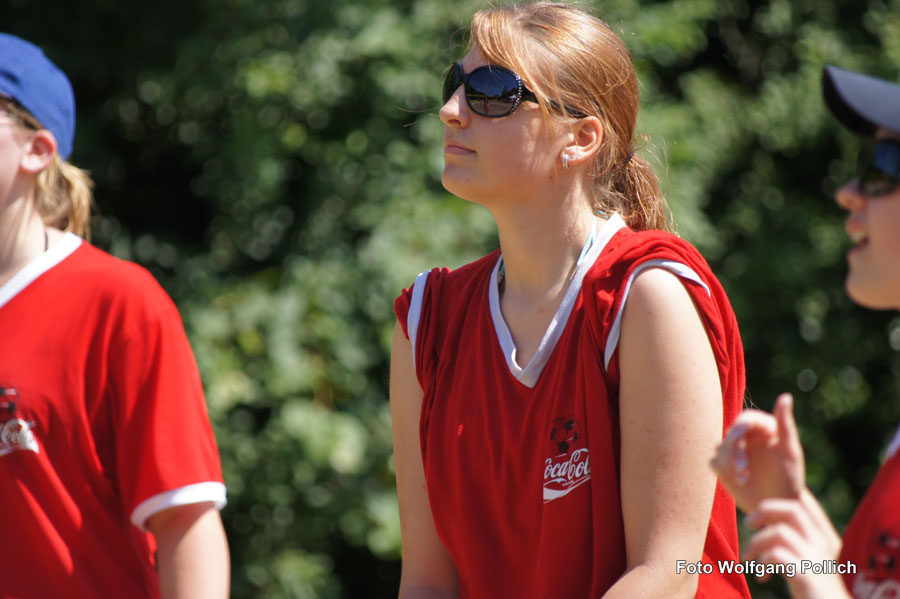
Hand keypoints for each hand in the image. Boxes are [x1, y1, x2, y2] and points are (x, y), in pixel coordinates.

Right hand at [711, 393, 805, 512]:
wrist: (778, 504)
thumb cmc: (789, 478)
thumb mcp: (789, 451)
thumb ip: (785, 424)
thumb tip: (786, 396)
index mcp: (763, 427)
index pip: (746, 419)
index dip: (739, 427)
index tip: (737, 438)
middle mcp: (747, 436)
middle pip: (730, 434)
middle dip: (733, 451)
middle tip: (742, 470)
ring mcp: (734, 451)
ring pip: (720, 448)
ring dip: (728, 463)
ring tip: (744, 479)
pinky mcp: (724, 465)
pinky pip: (714, 462)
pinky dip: (722, 470)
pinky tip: (738, 481)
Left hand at [742, 490, 846, 598]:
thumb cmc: (813, 590)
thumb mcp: (804, 561)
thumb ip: (791, 542)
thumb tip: (765, 524)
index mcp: (819, 537)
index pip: (799, 504)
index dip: (774, 502)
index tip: (756, 514)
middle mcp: (820, 542)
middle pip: (792, 508)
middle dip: (765, 510)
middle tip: (748, 524)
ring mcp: (814, 557)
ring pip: (779, 531)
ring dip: (756, 543)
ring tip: (747, 558)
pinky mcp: (806, 574)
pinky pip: (777, 554)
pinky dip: (763, 562)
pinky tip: (762, 577)